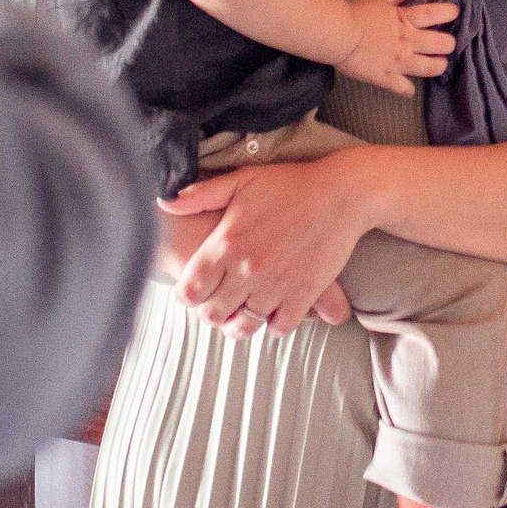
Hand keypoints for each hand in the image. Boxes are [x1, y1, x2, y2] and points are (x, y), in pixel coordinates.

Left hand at [158, 154, 375, 337]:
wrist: (341, 193)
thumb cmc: (290, 184)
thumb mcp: (242, 180)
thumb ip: (201, 194)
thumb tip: (164, 202)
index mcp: (227, 243)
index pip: (190, 290)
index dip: (185, 295)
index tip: (191, 292)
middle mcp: (247, 270)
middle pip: (212, 314)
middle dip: (209, 312)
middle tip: (215, 304)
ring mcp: (276, 285)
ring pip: (244, 326)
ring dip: (237, 323)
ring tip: (239, 313)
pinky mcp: (303, 295)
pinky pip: (279, 327)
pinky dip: (272, 324)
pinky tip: (271, 311)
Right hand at [332, 0, 457, 96]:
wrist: (339, 34)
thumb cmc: (355, 14)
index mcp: (405, 19)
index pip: (434, 14)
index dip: (448, 14)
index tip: (455, 14)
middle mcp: (408, 40)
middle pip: (441, 43)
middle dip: (449, 44)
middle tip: (448, 44)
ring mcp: (400, 61)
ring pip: (431, 67)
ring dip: (439, 66)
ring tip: (439, 65)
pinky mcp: (388, 78)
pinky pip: (405, 88)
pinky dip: (408, 90)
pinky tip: (408, 89)